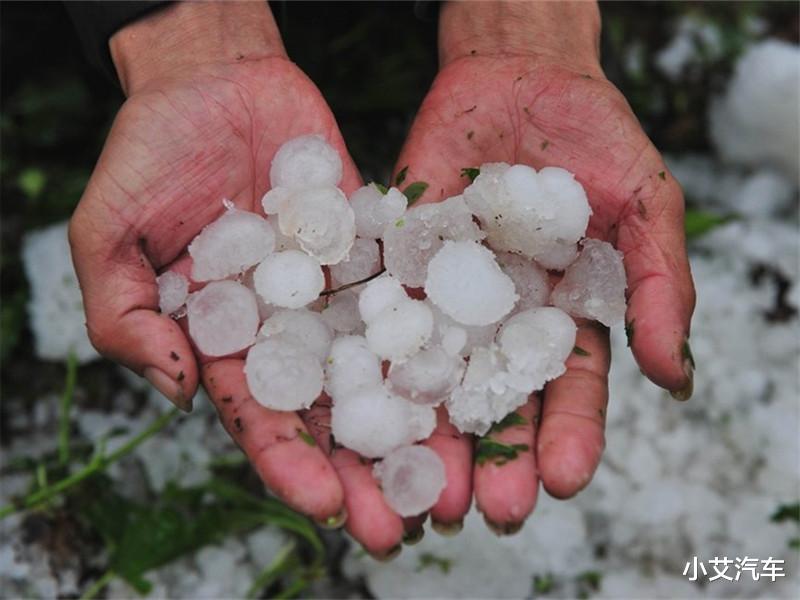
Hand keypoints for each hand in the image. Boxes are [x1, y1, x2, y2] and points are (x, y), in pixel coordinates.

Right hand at [69, 2, 407, 555]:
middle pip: (330, 411)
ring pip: (378, 367)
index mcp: (225, 340)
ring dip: (410, 422)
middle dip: (362, 469)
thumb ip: (125, 313)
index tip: (327, 506)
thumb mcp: (107, 233)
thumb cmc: (149, 155)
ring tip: (447, 475)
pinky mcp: (374, 249)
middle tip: (401, 522)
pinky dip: (436, 334)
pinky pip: (406, 294)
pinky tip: (469, 376)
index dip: (290, 464)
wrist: (212, 82)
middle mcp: (289, 326)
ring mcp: (336, 291)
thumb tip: (176, 386)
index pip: (259, 417)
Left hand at [390, 1, 695, 533]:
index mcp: (564, 319)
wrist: (520, 79)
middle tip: (480, 511)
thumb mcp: (646, 206)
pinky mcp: (396, 264)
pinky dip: (369, 355)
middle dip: (490, 457)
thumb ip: (660, 287)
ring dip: (424, 432)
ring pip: (432, 374)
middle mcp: (500, 322)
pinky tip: (358, 401)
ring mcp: (445, 297)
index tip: (561, 481)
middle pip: (494, 401)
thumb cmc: (596, 140)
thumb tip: (675, 379)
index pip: (568, 392)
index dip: (567, 437)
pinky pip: (380, 313)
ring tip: (417, 486)